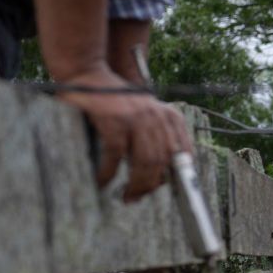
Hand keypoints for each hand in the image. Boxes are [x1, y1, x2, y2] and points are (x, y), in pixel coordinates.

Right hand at [57, 65, 192, 202]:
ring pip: (144, 162)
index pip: (184, 153)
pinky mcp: (114, 122)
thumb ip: (159, 137)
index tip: (162, 189)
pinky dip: (108, 173)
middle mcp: (157, 117)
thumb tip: (162, 177)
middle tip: (136, 198)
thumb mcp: (147, 115)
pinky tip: (102, 182)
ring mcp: (136, 119)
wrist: (88, 75)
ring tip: (126, 196)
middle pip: (162, 162)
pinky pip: (115, 156)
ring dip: (135, 185)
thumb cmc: (117, 102)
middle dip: (150, 186)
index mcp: (170, 116)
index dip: (177, 176)